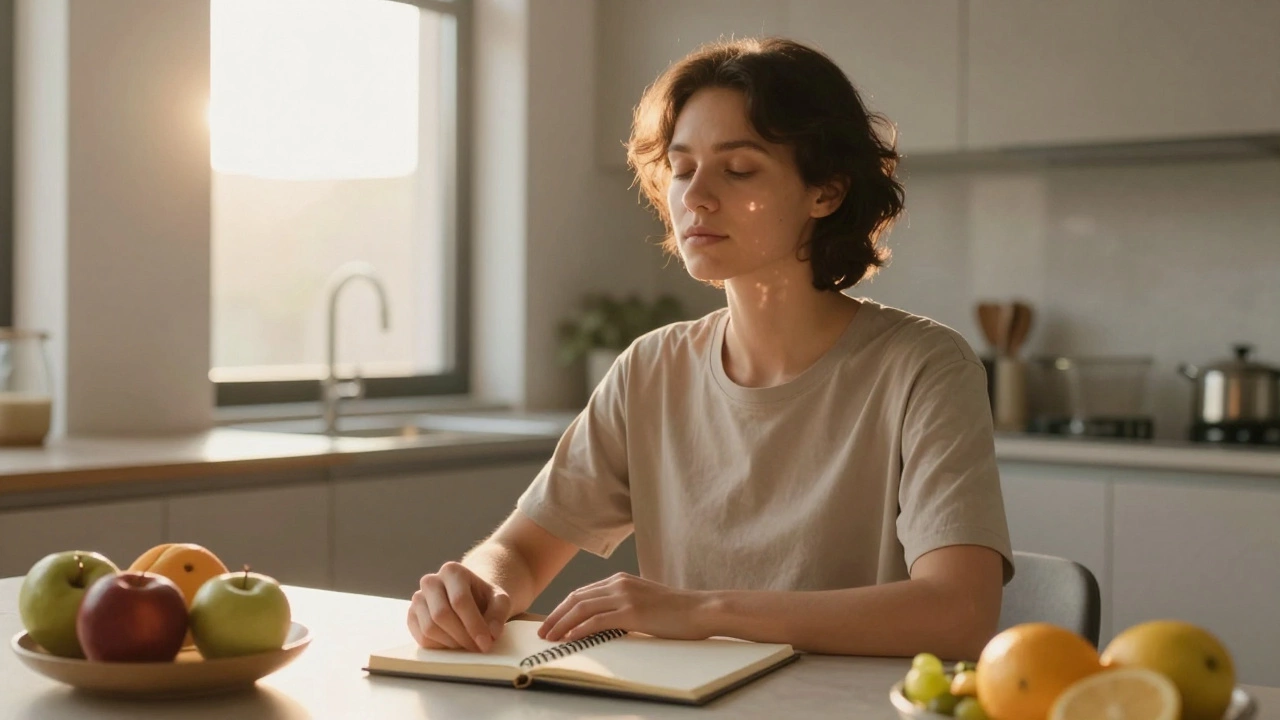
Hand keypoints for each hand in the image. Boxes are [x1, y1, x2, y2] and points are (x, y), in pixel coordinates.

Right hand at [407, 561, 511, 651]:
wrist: (468, 597)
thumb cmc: (484, 599)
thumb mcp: (499, 601)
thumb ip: (499, 613)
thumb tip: (491, 633)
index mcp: (452, 571)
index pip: (460, 600)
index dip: (473, 625)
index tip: (486, 643)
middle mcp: (431, 581)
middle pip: (441, 615)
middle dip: (462, 636)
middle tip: (477, 648)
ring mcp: (418, 598)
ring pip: (429, 628)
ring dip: (451, 643)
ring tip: (467, 645)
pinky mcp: (412, 615)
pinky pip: (421, 638)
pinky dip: (439, 646)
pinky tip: (454, 644)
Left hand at [539, 573, 711, 642]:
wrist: (700, 609)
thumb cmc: (676, 611)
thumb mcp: (645, 601)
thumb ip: (624, 605)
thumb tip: (606, 622)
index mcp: (620, 580)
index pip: (582, 593)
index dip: (563, 608)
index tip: (551, 622)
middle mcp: (619, 584)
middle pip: (576, 598)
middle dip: (555, 616)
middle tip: (542, 632)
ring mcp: (625, 597)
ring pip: (582, 608)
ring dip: (562, 624)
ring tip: (550, 638)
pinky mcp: (632, 612)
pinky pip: (597, 620)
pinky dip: (579, 629)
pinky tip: (570, 639)